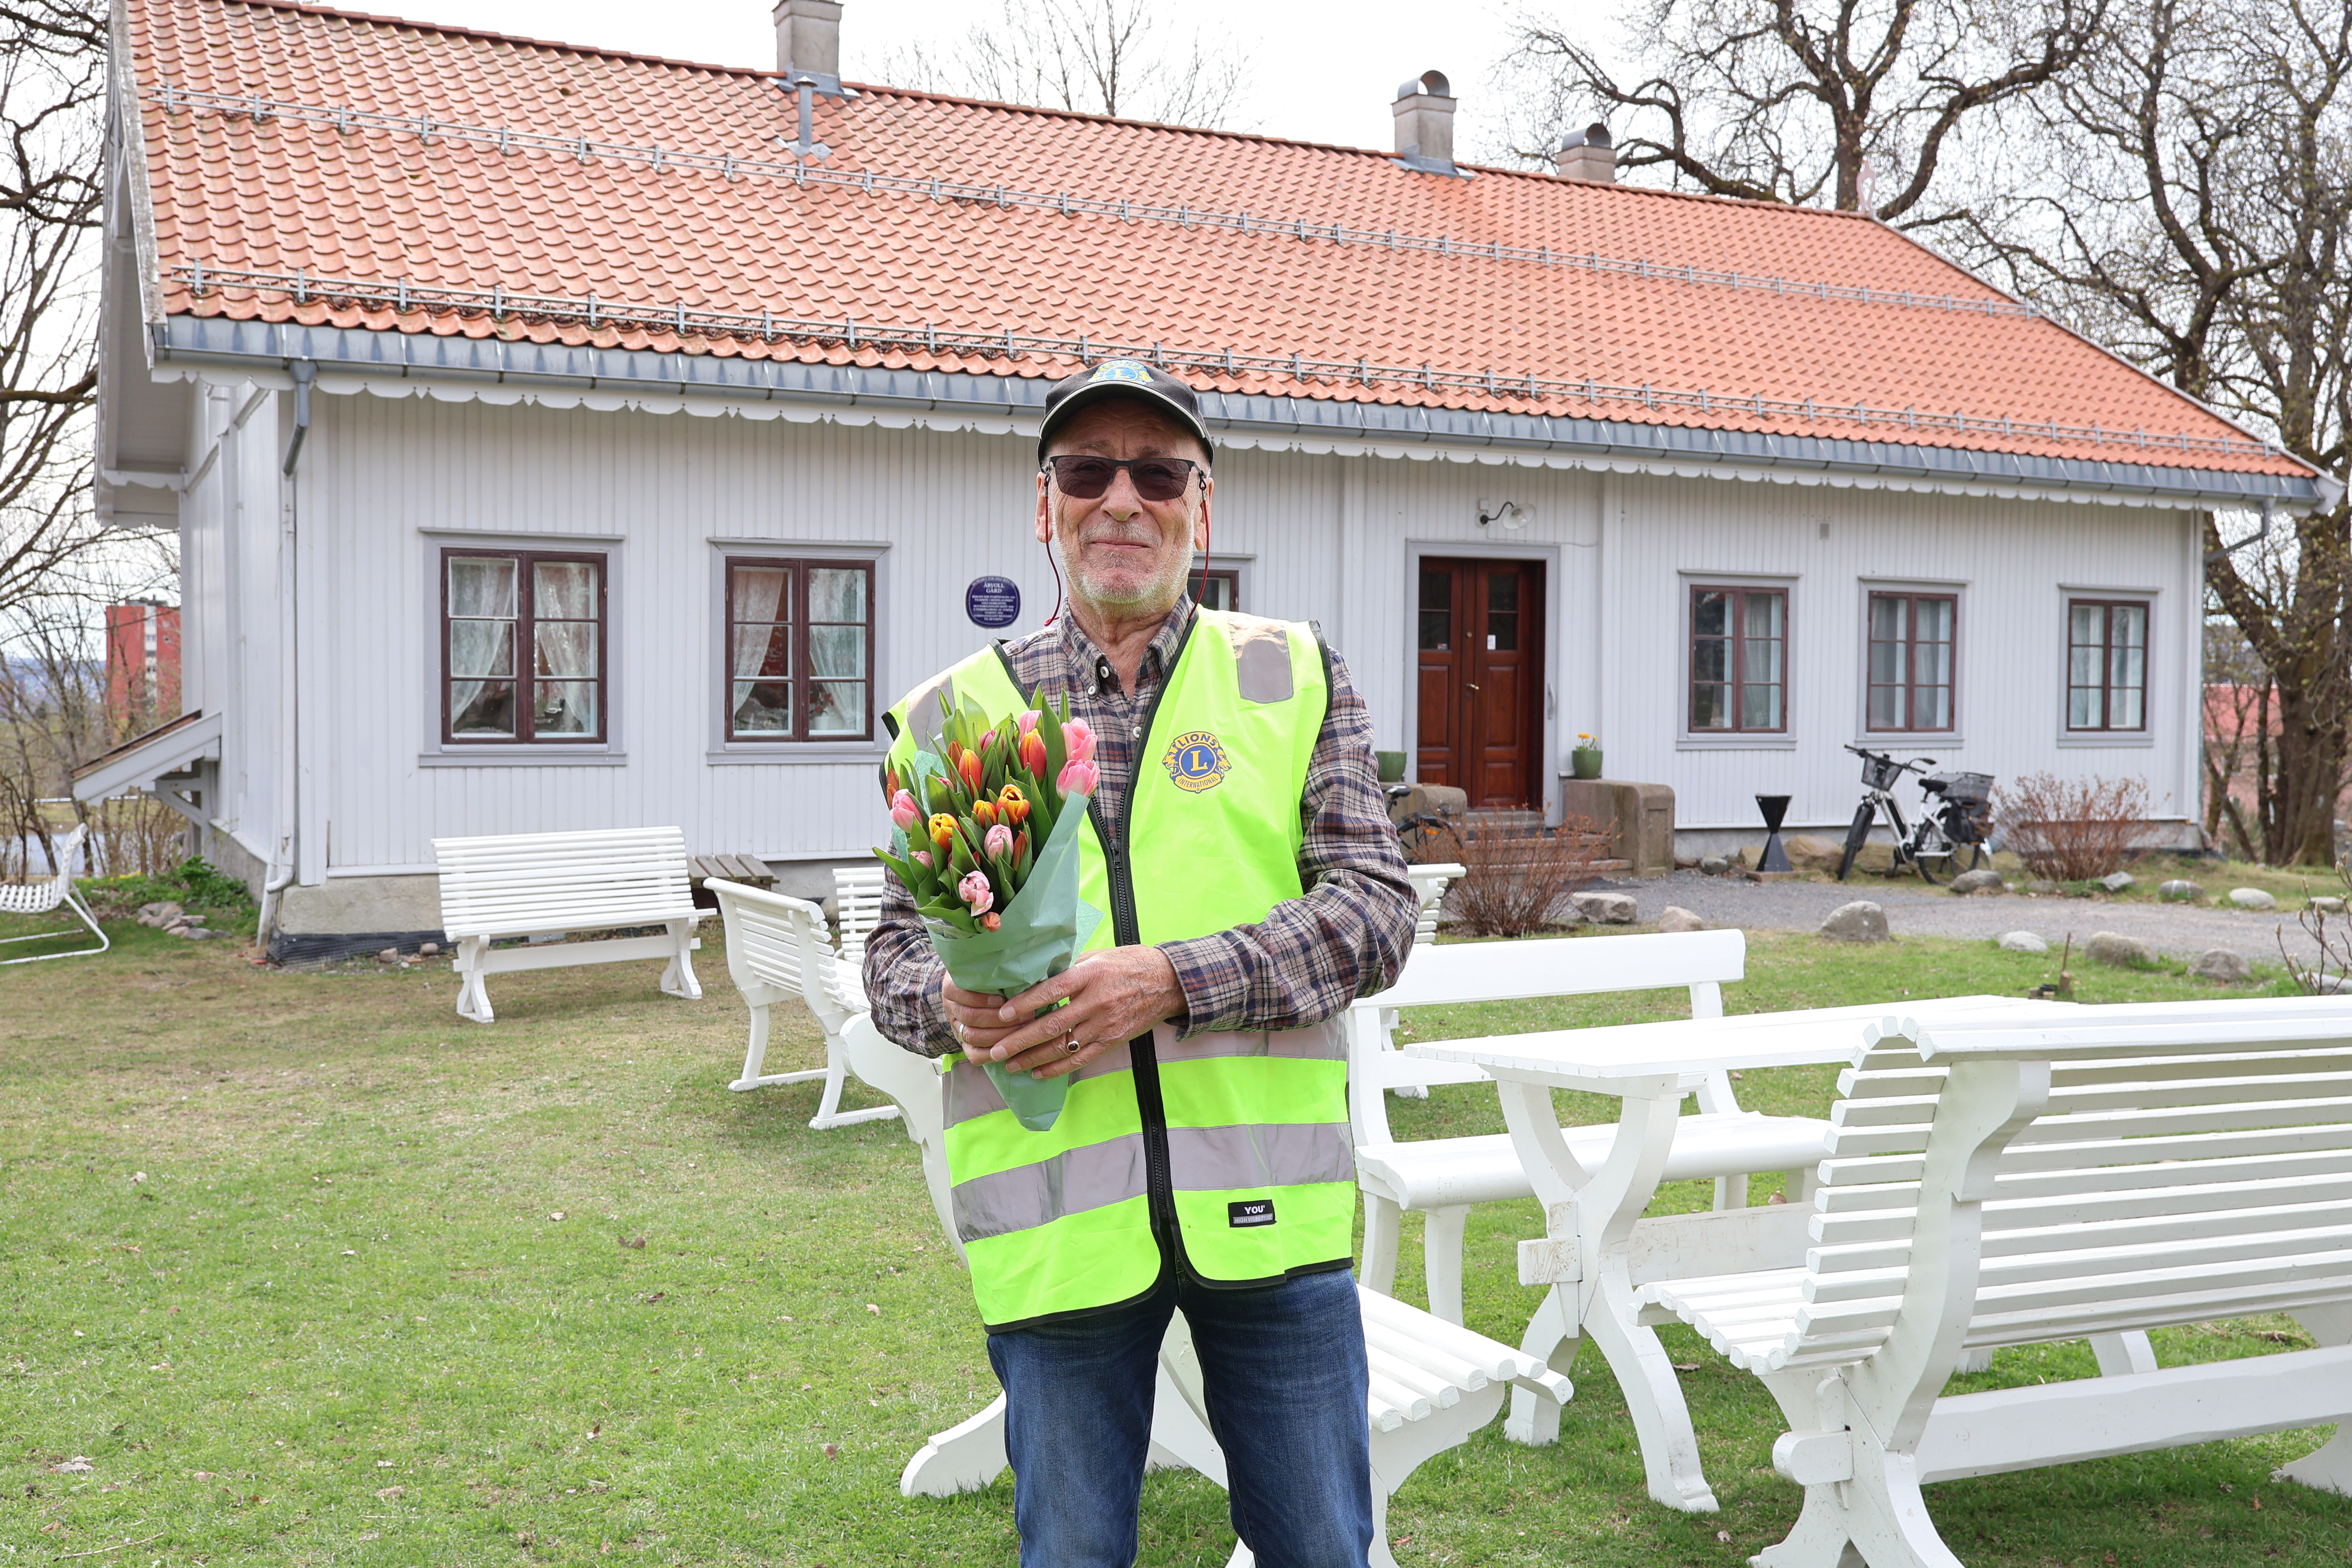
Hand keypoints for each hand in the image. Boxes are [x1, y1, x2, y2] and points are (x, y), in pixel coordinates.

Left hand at [941, 948, 1185, 1080]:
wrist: (1169, 982)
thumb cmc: (1130, 963)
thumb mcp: (1099, 956)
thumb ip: (1069, 968)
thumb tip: (1034, 976)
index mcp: (1090, 975)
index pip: (1051, 991)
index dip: (1025, 1004)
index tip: (1002, 1015)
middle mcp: (1096, 1002)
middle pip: (1052, 1025)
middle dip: (1020, 1040)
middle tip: (995, 1051)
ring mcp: (1105, 1025)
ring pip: (1063, 1047)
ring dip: (1032, 1058)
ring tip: (1009, 1065)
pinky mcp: (1112, 1041)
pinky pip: (1080, 1059)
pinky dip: (1057, 1069)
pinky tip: (1037, 1073)